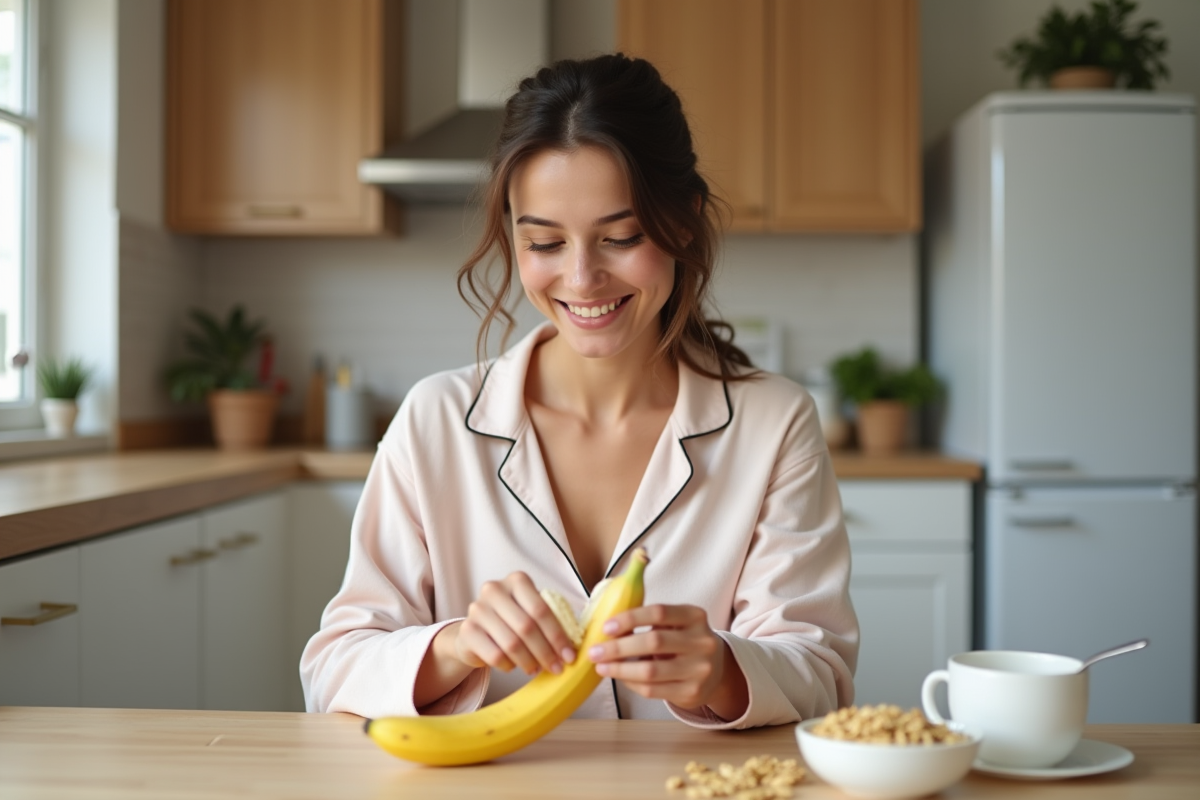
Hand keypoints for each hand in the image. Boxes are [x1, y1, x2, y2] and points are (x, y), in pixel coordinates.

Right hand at [452, 572, 578, 675]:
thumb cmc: (511, 621)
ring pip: (511, 643)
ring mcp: (477, 609)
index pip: (541, 610)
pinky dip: (510, 666)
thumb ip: (550, 620)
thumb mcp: (530, 612)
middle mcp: (494, 590)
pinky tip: (515, 666)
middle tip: (557, 668)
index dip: (557, 635)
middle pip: (527, 627)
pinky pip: (495, 655)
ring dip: (529, 661)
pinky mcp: (467, 630)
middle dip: (546, 652)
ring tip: (536, 669)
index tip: (569, 656)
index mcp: (517, 580)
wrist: (475, 632)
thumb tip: (575, 645)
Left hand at [586, 604, 747, 718]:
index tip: (606, 627)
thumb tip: (608, 627)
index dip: (630, 618)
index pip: (659, 612)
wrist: (716, 670)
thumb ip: (650, 620)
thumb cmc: (684, 641)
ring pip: (651, 671)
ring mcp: (700, 669)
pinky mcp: (692, 692)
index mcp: (695, 616)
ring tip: (601, 666)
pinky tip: (620, 677)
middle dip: (618, 647)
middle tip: (595, 651)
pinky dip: (631, 683)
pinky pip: (652, 690)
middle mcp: (702, 641)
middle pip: (653, 642)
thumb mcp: (677, 623)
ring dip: (619, 669)